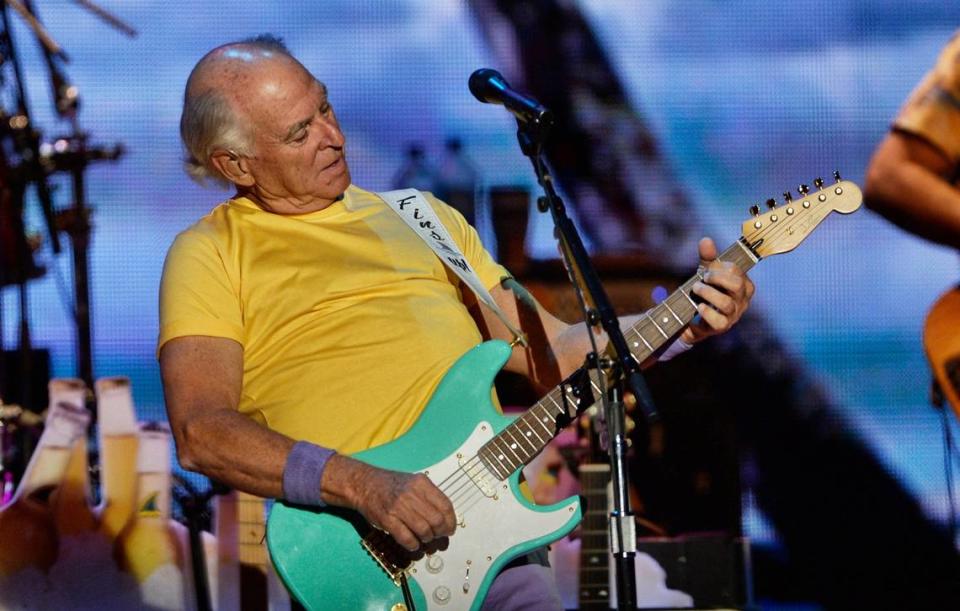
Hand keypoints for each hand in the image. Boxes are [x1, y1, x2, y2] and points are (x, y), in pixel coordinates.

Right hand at [339, 458, 456, 551]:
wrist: (364, 484)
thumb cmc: (391, 485)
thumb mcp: (413, 482)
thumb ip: (429, 497)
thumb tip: (445, 520)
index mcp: (421, 483)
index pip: (445, 505)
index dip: (450, 521)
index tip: (450, 529)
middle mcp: (411, 493)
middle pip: (436, 520)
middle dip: (440, 533)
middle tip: (437, 536)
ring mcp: (398, 507)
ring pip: (423, 530)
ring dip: (427, 539)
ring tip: (424, 539)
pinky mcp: (386, 519)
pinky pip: (406, 538)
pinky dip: (413, 545)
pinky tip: (413, 544)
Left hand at [679, 237, 753, 343]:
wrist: (694, 315)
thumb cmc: (707, 290)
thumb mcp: (707, 271)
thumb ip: (708, 256)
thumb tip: (706, 240)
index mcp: (743, 284)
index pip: (737, 271)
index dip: (719, 268)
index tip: (706, 270)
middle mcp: (742, 300)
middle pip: (737, 285)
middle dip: (716, 278)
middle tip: (702, 278)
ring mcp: (733, 315)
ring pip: (726, 303)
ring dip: (708, 293)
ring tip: (695, 289)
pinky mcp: (722, 327)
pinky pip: (719, 321)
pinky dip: (707, 312)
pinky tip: (699, 306)